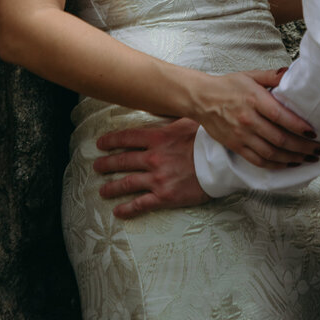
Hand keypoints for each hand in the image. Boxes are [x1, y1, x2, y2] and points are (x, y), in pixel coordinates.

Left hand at [94, 118, 208, 215]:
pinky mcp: (165, 196)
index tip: (100, 144)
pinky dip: (127, 208)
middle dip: (107, 164)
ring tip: (102, 190)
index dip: (111, 141)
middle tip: (97, 167)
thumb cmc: (209, 140)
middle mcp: (153, 158)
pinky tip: (118, 211)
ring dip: (112, 187)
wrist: (222, 162)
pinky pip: (141, 204)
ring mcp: (157, 178)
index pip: (127, 138)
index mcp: (158, 138)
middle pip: (122, 160)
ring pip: (127, 183)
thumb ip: (173, 119)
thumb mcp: (189, 121)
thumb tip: (166, 108)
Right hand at [192, 67, 319, 167]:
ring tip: (308, 159)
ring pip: (271, 153)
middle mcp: (249, 120)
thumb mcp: (251, 75)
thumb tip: (291, 73)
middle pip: (280, 139)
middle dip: (303, 147)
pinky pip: (258, 160)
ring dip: (292, 158)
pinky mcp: (235, 146)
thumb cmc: (228, 85)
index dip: (300, 127)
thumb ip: (272, 76)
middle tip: (318, 150)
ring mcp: (241, 135)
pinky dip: (275, 165)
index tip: (315, 133)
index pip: (282, 117)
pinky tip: (287, 164)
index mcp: (255, 100)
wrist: (201, 98)